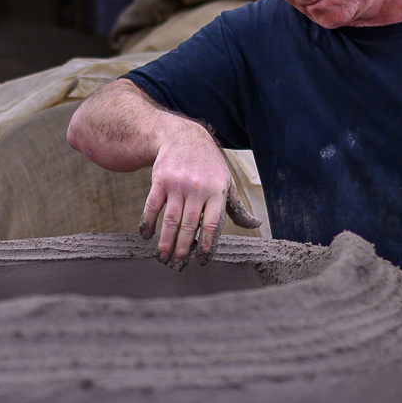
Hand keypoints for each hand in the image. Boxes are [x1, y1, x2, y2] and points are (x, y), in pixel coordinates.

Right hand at [140, 119, 260, 267]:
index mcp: (217, 192)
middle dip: (183, 248)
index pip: (212, 224)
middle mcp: (198, 189)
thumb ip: (237, 207)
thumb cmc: (209, 165)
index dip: (207, 245)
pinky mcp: (160, 181)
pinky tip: (147, 235)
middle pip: (189, 225)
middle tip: (179, 265)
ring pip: (170, 220)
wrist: (183, 137)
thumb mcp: (227, 182)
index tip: (201, 260)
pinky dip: (148, 223)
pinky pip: (152, 206)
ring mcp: (177, 185)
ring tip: (163, 257)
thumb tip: (255, 224)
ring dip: (166, 241)